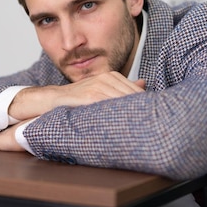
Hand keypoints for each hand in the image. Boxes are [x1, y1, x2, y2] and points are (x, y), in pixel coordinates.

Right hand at [9, 71, 144, 120]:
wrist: (53, 98)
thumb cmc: (78, 97)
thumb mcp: (101, 88)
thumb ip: (122, 87)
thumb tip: (144, 83)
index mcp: (112, 76)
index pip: (137, 91)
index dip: (145, 105)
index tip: (152, 118)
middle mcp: (107, 78)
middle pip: (134, 96)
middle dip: (142, 111)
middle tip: (150, 127)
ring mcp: (98, 86)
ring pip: (124, 101)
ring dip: (133, 115)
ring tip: (142, 129)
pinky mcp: (90, 97)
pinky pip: (109, 106)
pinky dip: (117, 115)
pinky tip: (123, 126)